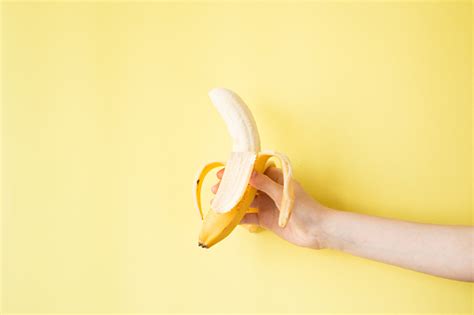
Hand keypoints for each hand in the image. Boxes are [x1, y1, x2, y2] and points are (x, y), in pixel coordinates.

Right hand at [212, 167, 329, 248]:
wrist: (318, 231)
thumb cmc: (306, 208)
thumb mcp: (283, 194)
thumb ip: (264, 184)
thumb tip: (247, 173)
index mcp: (275, 179)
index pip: (253, 172)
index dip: (237, 172)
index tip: (223, 173)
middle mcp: (269, 190)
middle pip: (246, 187)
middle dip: (231, 188)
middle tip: (216, 189)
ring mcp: (267, 205)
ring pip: (246, 202)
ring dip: (232, 202)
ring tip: (217, 203)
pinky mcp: (266, 219)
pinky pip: (250, 217)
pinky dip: (239, 217)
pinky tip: (228, 217)